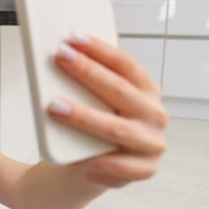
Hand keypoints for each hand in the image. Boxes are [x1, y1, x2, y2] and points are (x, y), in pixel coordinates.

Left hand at [46, 34, 166, 187]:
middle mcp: (154, 114)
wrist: (98, 164)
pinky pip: (119, 167)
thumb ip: (94, 73)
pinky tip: (75, 158)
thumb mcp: (98, 97)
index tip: (74, 39)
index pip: (126, 64)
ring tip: (54, 107)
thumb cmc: (99, 122)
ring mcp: (152, 143)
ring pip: (116, 129)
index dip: (100, 49)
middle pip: (119, 91)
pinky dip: (97, 161)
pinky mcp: (145, 169)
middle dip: (88, 73)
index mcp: (147, 90)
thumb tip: (72, 44)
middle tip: (60, 59)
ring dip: (84, 118)